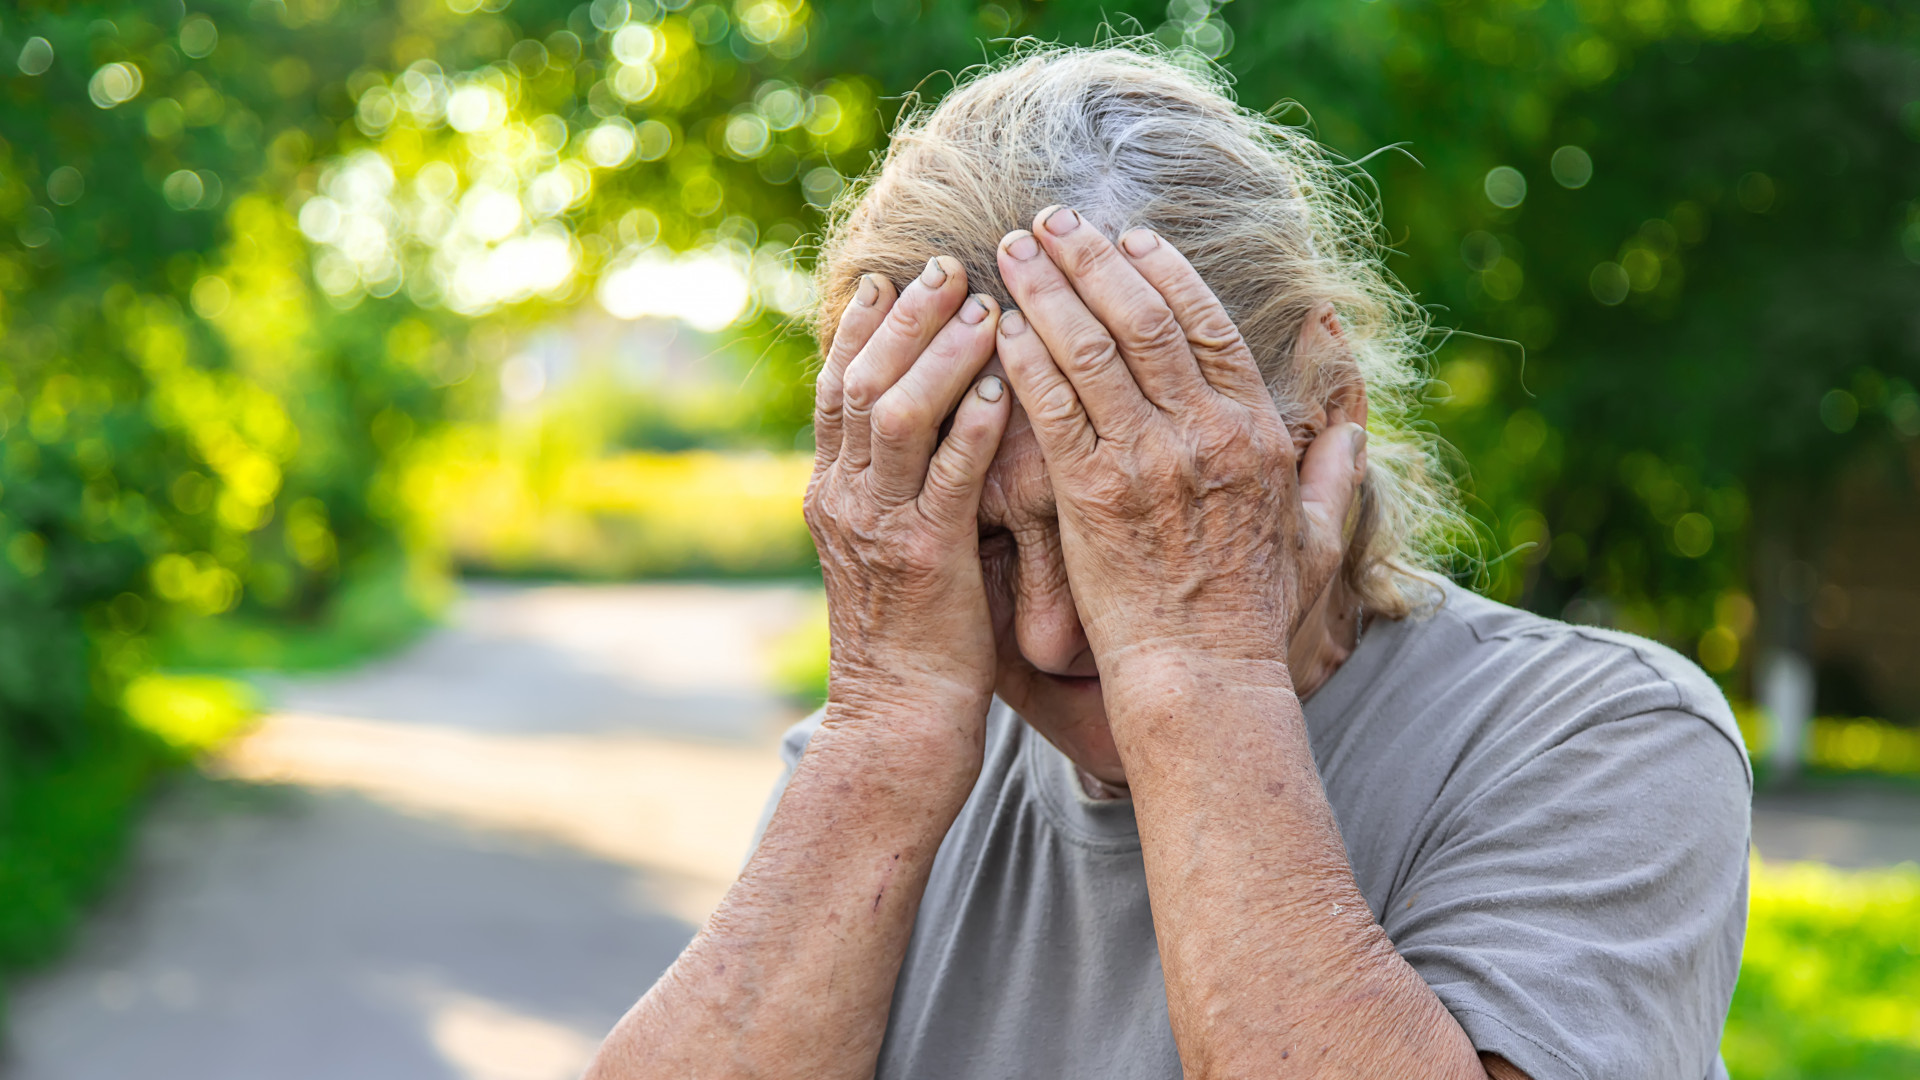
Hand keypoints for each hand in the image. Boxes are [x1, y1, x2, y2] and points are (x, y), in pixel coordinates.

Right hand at [807, 257, 1011, 755]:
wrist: (895, 723)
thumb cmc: (910, 639)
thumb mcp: (886, 547)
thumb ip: (896, 486)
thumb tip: (927, 424)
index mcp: (831, 492)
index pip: (835, 386)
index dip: (863, 327)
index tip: (892, 275)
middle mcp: (842, 499)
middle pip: (859, 381)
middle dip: (904, 318)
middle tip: (948, 264)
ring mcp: (877, 527)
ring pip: (894, 415)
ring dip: (941, 354)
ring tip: (984, 306)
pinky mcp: (924, 559)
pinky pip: (947, 477)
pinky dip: (975, 426)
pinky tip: (1008, 387)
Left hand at [992, 208, 1365, 680]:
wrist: (1202, 677)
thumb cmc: (1256, 615)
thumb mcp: (1317, 539)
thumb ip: (1337, 471)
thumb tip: (1353, 419)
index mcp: (1258, 433)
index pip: (1206, 325)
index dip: (1163, 271)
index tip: (1127, 236)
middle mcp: (1205, 433)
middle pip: (1143, 318)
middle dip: (1092, 259)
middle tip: (1051, 220)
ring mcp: (1147, 460)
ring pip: (1092, 350)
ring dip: (1048, 290)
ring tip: (1014, 250)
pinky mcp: (1092, 494)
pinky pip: (1053, 408)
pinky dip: (1026, 359)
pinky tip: (1001, 326)